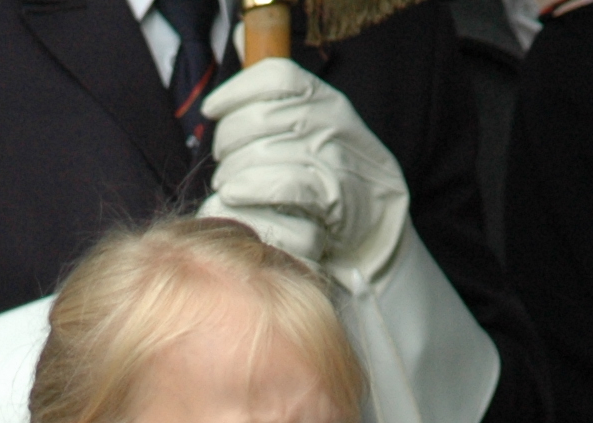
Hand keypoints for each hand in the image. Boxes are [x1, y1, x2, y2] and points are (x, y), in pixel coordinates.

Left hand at [198, 59, 409, 284]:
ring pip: (262, 153)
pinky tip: (236, 195)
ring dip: (233, 171)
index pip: (273, 76)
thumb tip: (241, 32)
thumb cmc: (336, 167)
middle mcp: (328, 121)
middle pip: (258, 118)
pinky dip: (249, 190)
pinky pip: (279, 185)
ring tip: (227, 184)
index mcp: (322, 97)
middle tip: (221, 158)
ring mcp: (331, 157)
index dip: (235, 90)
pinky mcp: (330, 196)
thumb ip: (275, 81)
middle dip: (227, 140)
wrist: (381, 220)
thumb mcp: (315, 113)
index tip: (212, 108)